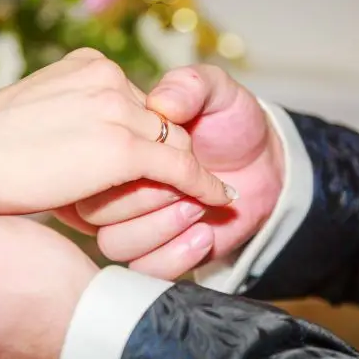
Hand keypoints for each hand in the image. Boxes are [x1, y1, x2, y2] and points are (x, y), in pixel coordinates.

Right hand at [0, 49, 234, 213]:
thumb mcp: (37, 120)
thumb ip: (73, 120)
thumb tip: (88, 143)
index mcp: (86, 65)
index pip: (135, 103)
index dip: (143, 139)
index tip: (152, 164)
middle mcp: (106, 77)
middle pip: (160, 121)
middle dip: (163, 157)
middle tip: (169, 191)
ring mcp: (115, 108)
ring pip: (172, 144)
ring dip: (177, 177)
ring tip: (189, 201)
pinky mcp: (122, 146)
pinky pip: (180, 166)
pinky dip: (203, 184)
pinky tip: (217, 197)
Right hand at [67, 65, 283, 278]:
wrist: (266, 164)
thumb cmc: (231, 122)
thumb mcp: (215, 92)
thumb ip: (190, 87)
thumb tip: (162, 103)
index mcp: (116, 144)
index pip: (92, 161)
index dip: (129, 162)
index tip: (176, 154)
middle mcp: (115, 185)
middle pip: (95, 210)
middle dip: (145, 199)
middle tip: (186, 189)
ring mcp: (133, 223)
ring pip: (115, 244)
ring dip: (158, 229)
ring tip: (198, 210)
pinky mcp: (156, 254)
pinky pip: (145, 271)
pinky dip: (176, 255)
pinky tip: (206, 235)